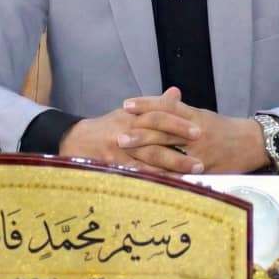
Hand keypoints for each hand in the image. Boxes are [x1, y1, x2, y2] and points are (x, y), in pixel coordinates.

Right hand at [59, 87, 203, 176]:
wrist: (76, 141)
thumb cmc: (108, 127)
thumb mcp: (129, 112)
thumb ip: (155, 104)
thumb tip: (176, 92)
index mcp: (133, 116)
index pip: (159, 115)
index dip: (179, 123)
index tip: (199, 130)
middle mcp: (128, 130)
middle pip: (157, 136)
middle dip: (180, 147)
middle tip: (202, 157)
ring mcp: (120, 150)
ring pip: (150, 157)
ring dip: (173, 166)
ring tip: (193, 172)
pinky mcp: (115, 166)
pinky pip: (138, 175)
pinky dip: (155, 180)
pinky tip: (170, 185)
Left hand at [122, 89, 269, 173]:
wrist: (251, 143)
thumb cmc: (224, 128)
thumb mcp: (202, 115)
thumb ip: (181, 110)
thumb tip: (163, 101)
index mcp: (193, 115)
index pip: (166, 106)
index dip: (146, 104)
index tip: (127, 104)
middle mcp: (195, 130)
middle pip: (162, 127)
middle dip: (139, 131)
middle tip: (118, 133)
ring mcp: (198, 151)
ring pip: (167, 149)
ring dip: (145, 151)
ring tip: (127, 152)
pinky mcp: (202, 169)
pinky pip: (178, 172)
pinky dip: (162, 172)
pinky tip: (146, 174)